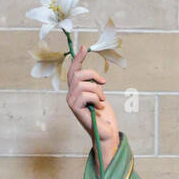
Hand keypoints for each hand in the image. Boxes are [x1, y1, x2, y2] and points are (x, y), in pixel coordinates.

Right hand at [66, 43, 118, 160]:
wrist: (107, 131)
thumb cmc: (104, 115)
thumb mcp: (99, 95)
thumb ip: (94, 84)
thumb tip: (95, 75)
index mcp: (76, 90)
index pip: (73, 71)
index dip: (78, 59)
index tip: (84, 47)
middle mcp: (70, 95)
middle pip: (77, 74)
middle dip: (92, 74)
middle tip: (104, 83)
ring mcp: (71, 101)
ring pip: (83, 84)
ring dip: (97, 90)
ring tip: (102, 100)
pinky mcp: (74, 108)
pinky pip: (85, 94)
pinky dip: (96, 99)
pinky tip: (99, 107)